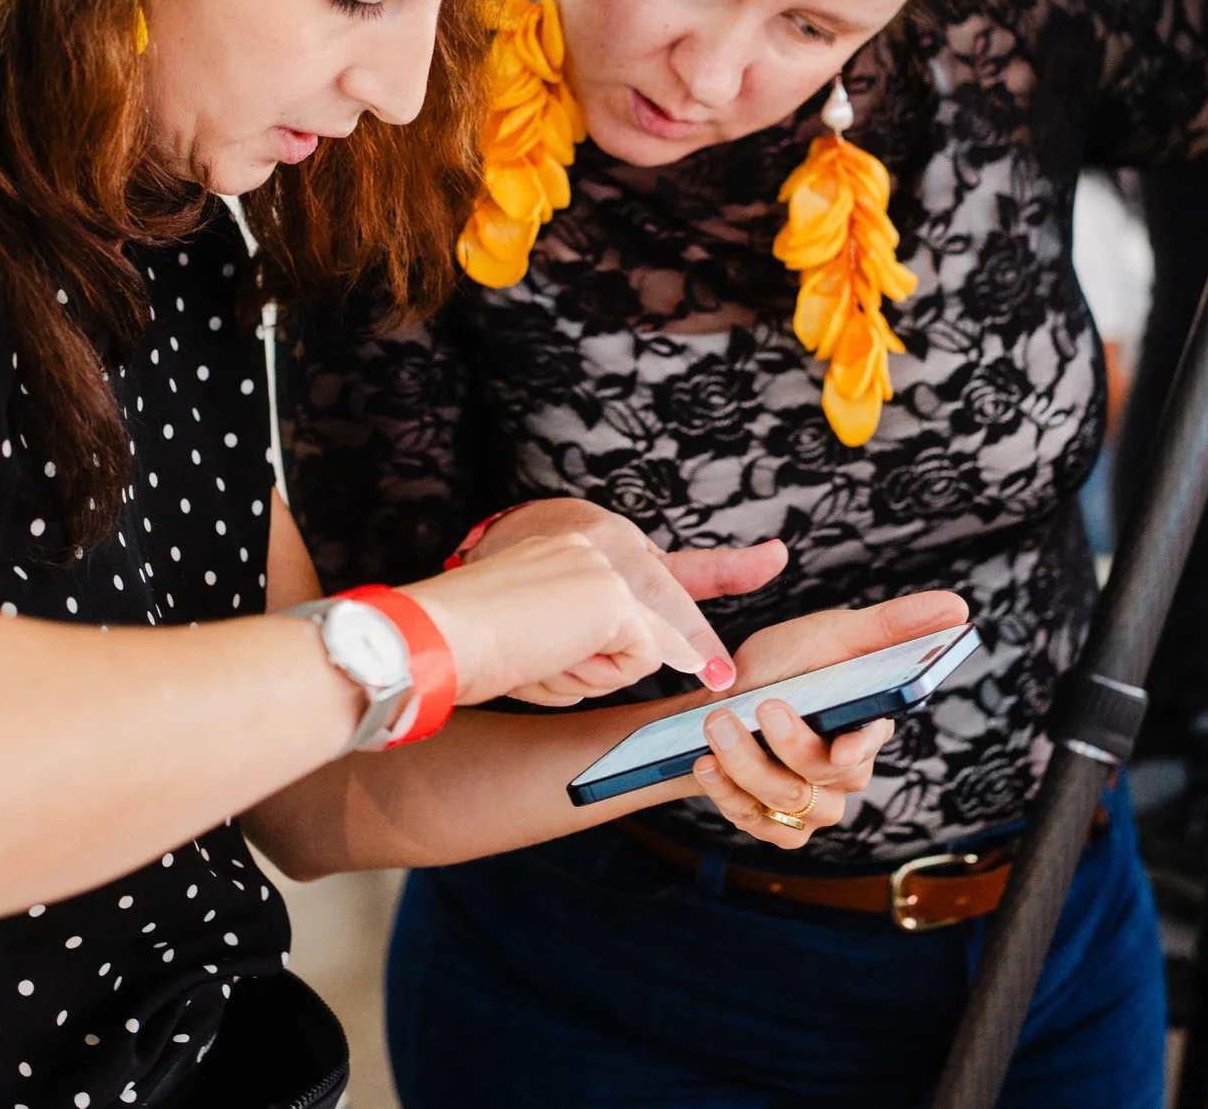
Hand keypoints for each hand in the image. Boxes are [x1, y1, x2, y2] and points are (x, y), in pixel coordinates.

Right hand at [465, 498, 787, 701]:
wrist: (432, 635)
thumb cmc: (467, 642)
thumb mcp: (538, 623)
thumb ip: (598, 625)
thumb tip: (672, 654)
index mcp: (580, 536)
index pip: (665, 560)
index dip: (727, 568)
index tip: (776, 558)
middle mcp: (600, 534)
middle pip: (670, 609)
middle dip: (693, 652)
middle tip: (708, 672)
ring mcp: (611, 560)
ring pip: (651, 644)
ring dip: (595, 673)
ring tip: (534, 653)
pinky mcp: (615, 593)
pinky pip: (639, 659)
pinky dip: (595, 674)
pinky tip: (544, 653)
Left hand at [688, 589, 970, 850]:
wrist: (717, 701)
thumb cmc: (782, 665)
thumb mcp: (832, 634)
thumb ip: (893, 625)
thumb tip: (959, 607)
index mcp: (867, 722)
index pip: (873, 742)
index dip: (859, 747)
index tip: (841, 745)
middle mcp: (846, 768)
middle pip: (827, 775)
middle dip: (786, 745)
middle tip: (759, 707)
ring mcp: (813, 802)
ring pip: (789, 801)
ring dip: (746, 763)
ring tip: (718, 726)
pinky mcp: (777, 824)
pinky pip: (761, 825)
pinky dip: (729, 795)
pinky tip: (708, 764)